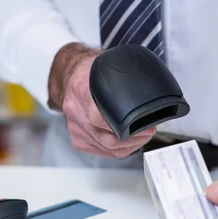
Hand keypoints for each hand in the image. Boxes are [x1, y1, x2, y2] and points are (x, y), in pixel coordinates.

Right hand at [47, 43, 155, 157]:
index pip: (98, 118)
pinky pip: (101, 152)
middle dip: (133, 140)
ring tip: (141, 137)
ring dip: (128, 147)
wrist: (69, 77)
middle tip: (148, 132)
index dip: (124, 128)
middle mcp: (76, 113)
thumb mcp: (104, 66)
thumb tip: (144, 83)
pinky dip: (117, 151)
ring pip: (106, 149)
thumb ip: (119, 77)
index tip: (143, 127)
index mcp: (81, 92)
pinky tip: (127, 144)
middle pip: (106, 139)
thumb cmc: (88, 72)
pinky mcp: (78, 140)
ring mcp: (76, 129)